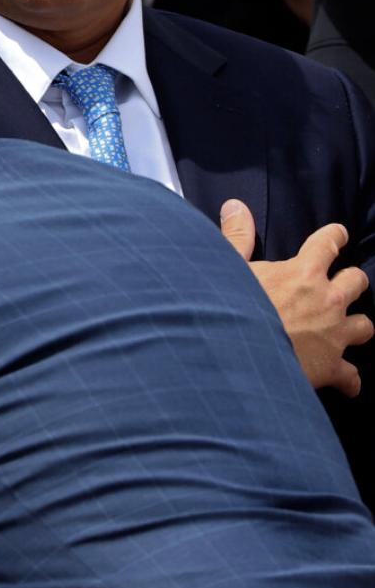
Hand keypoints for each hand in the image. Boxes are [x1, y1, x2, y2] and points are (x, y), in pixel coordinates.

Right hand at [220, 198, 373, 395]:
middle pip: (356, 281)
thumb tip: (234, 205)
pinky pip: (351, 375)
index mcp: (303, 272)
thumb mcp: (227, 268)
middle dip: (349, 282)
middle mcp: (326, 300)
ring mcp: (333, 334)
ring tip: (344, 330)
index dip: (334, 237)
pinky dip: (348, 379)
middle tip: (337, 287)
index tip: (337, 236)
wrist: (235, 358)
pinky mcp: (331, 367)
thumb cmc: (229, 311)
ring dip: (355, 326)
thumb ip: (237, 237)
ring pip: (365, 325)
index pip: (328, 243)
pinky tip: (344, 382)